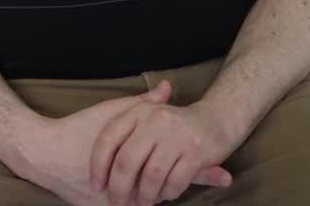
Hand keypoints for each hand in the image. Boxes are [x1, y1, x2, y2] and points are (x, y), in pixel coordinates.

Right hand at [11, 81, 230, 205]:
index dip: (203, 172)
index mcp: (136, 164)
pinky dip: (142, 198)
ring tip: (180, 181)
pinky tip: (149, 188)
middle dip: (185, 182)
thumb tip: (168, 88)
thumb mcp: (112, 113)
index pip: (177, 170)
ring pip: (151, 201)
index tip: (226, 174)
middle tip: (216, 175)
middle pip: (167, 191)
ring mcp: (118, 204)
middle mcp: (130, 190)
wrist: (44, 155)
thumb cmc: (80, 130)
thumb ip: (142, 104)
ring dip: (163, 191)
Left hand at [90, 81, 237, 205]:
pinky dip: (167, 193)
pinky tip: (165, 194)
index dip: (98, 166)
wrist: (216, 119)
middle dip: (119, 188)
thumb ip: (120, 129)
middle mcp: (155, 120)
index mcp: (138, 111)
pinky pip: (175, 181)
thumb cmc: (173, 123)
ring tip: (142, 202)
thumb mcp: (145, 115)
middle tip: (117, 202)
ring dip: (145, 195)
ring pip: (151, 176)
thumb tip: (93, 142)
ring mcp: (176, 135)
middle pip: (127, 162)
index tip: (96, 185)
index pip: (108, 140)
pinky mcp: (196, 152)